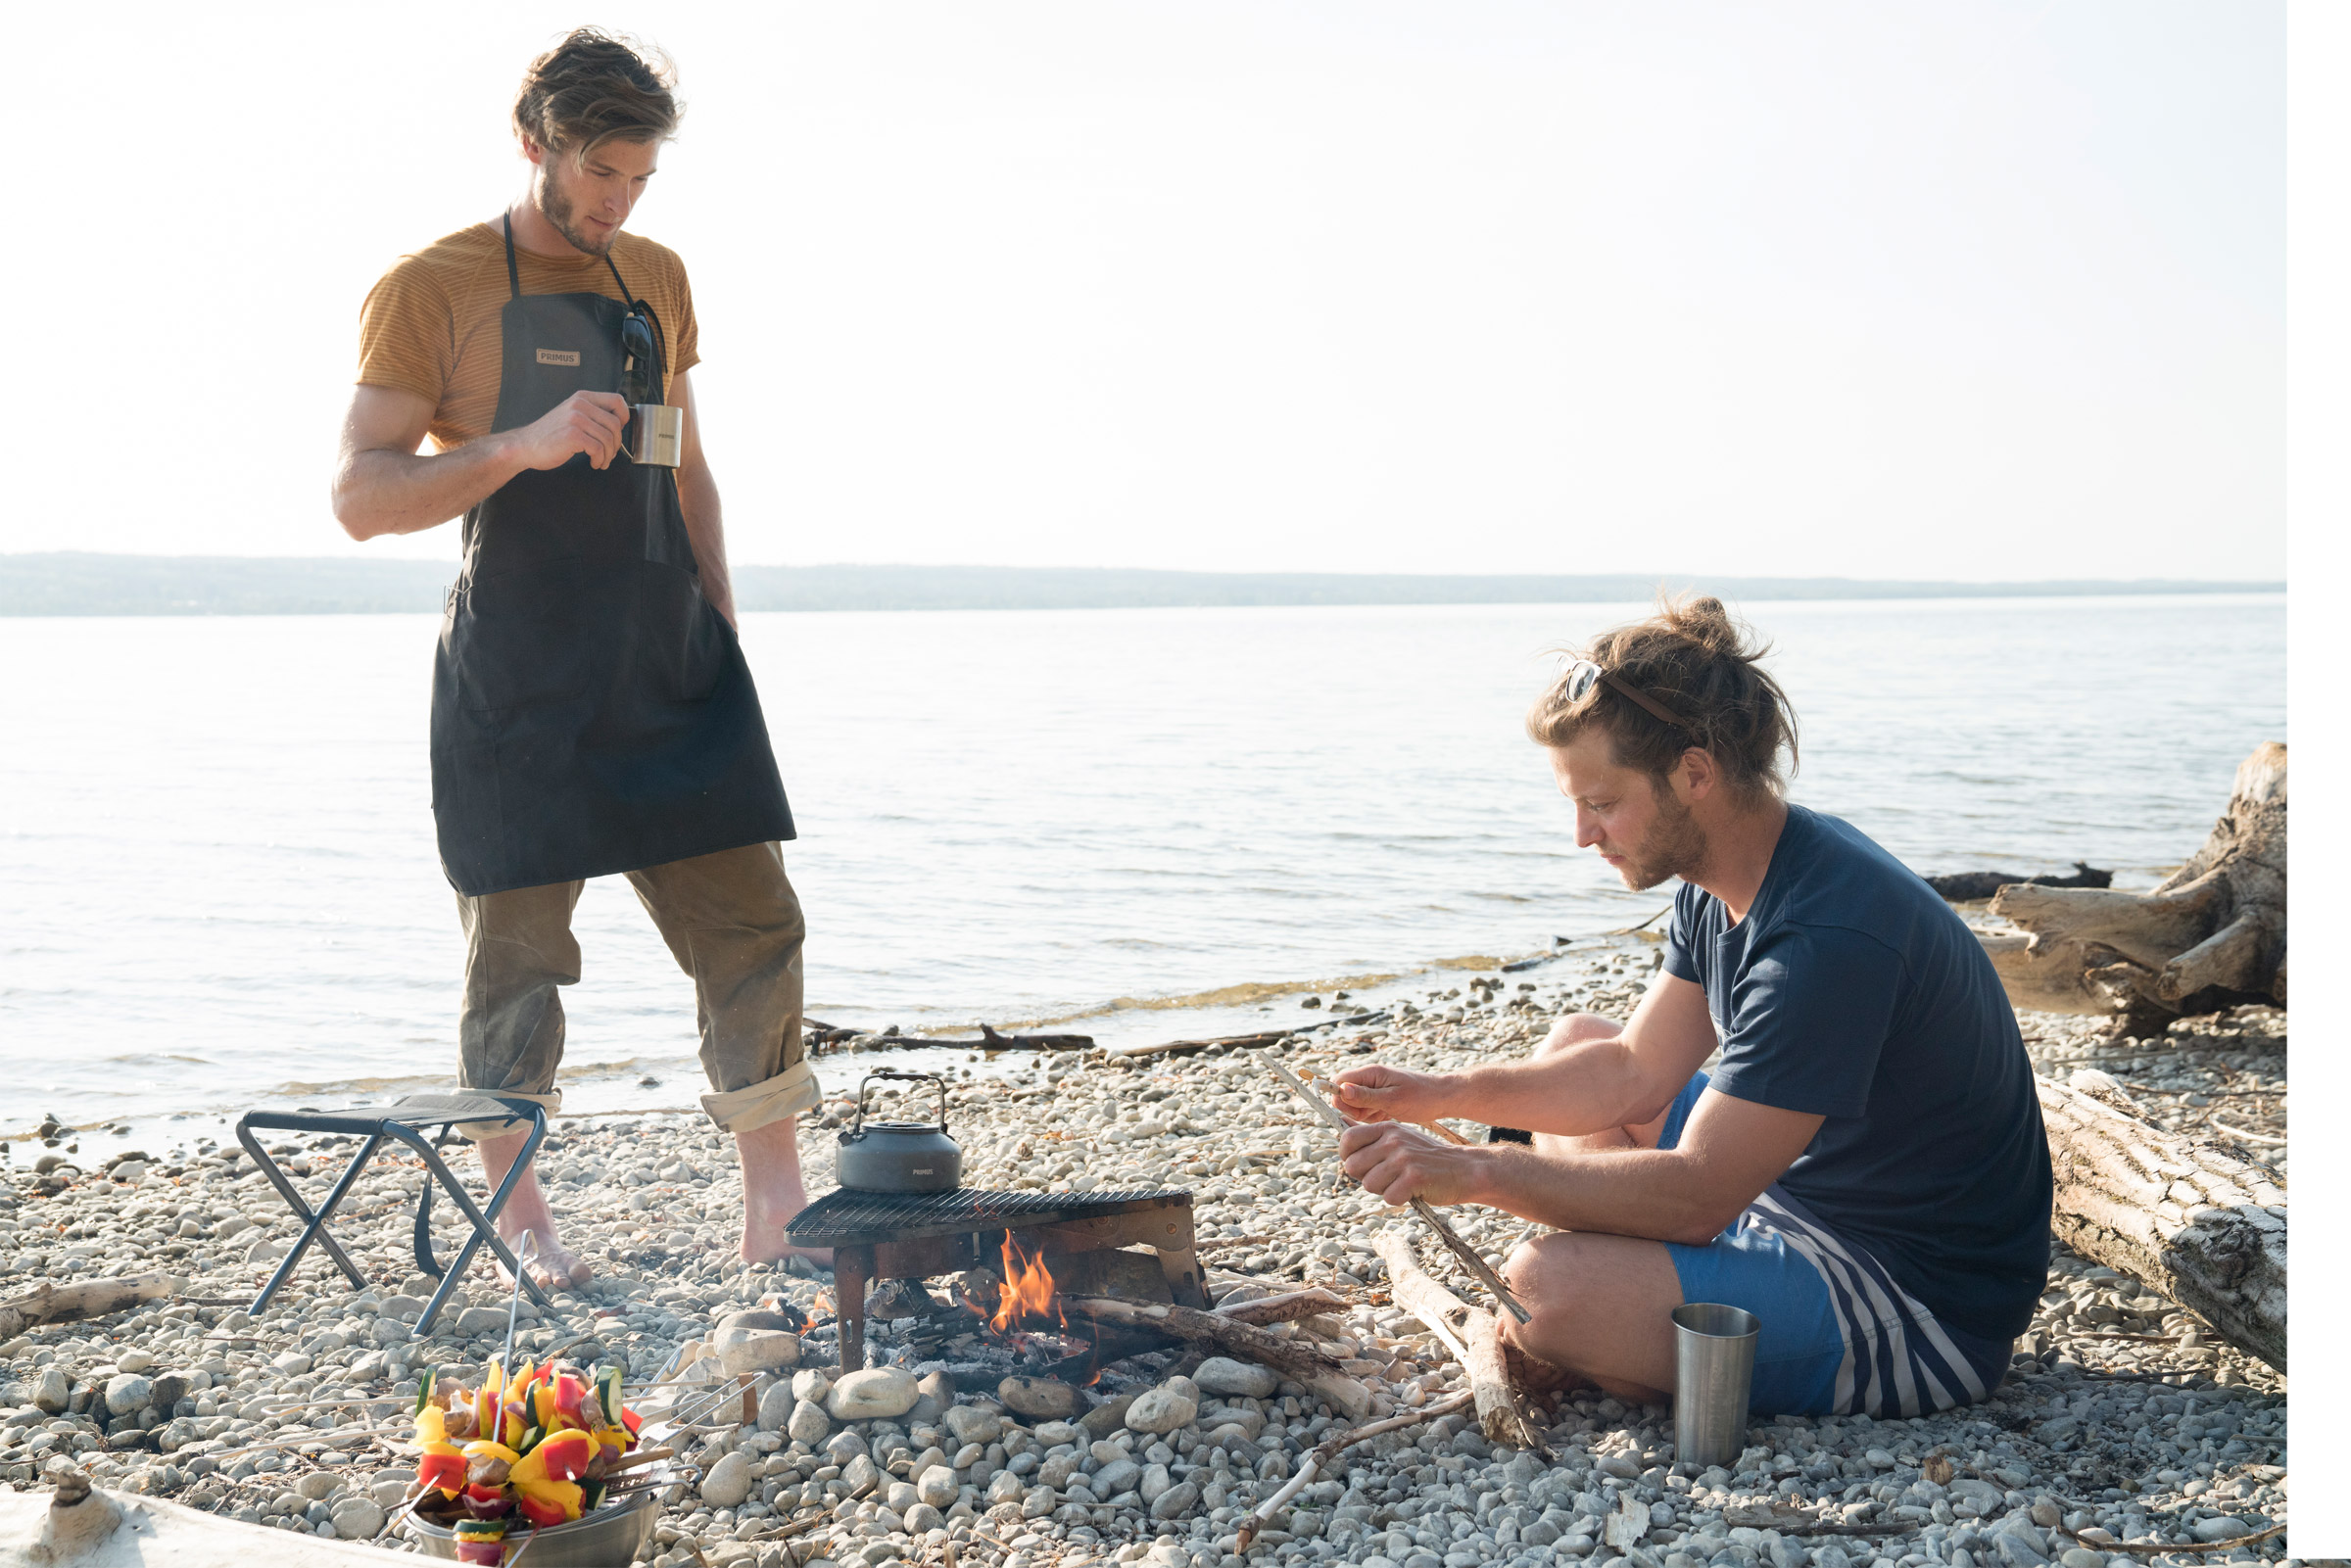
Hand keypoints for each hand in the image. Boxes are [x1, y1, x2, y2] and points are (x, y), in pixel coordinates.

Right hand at [503, 391, 629, 471]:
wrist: (526, 445)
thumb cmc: (550, 434)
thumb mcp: (572, 415)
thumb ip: (592, 414)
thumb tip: (619, 423)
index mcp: (582, 397)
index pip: (617, 400)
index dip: (624, 417)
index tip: (619, 431)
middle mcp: (580, 404)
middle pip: (616, 424)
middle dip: (616, 443)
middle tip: (609, 453)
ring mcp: (575, 419)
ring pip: (608, 438)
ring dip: (608, 455)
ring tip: (601, 461)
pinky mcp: (572, 435)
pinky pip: (598, 449)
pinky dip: (600, 459)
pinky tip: (593, 462)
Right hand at [1330, 1062, 1450, 1125]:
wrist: (1443, 1099)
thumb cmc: (1421, 1097)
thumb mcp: (1393, 1099)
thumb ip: (1366, 1096)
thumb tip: (1342, 1091)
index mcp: (1371, 1073)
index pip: (1339, 1080)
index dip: (1338, 1096)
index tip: (1350, 1111)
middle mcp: (1370, 1080)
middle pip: (1344, 1095)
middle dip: (1351, 1109)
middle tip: (1371, 1115)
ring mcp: (1375, 1090)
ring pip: (1354, 1106)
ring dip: (1363, 1115)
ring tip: (1384, 1115)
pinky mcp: (1380, 1101)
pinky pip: (1366, 1112)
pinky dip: (1373, 1118)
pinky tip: (1387, 1117)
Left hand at [1338, 1121, 1489, 1207]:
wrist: (1464, 1169)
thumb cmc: (1426, 1156)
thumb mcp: (1399, 1135)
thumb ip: (1370, 1133)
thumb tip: (1341, 1121)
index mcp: (1387, 1128)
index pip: (1347, 1139)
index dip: (1348, 1156)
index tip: (1361, 1164)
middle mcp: (1393, 1140)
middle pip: (1353, 1167)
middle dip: (1366, 1177)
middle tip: (1387, 1177)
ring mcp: (1403, 1158)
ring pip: (1369, 1185)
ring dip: (1384, 1189)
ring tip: (1402, 1182)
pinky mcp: (1414, 1178)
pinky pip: (1389, 1197)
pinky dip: (1399, 1199)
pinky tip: (1413, 1190)